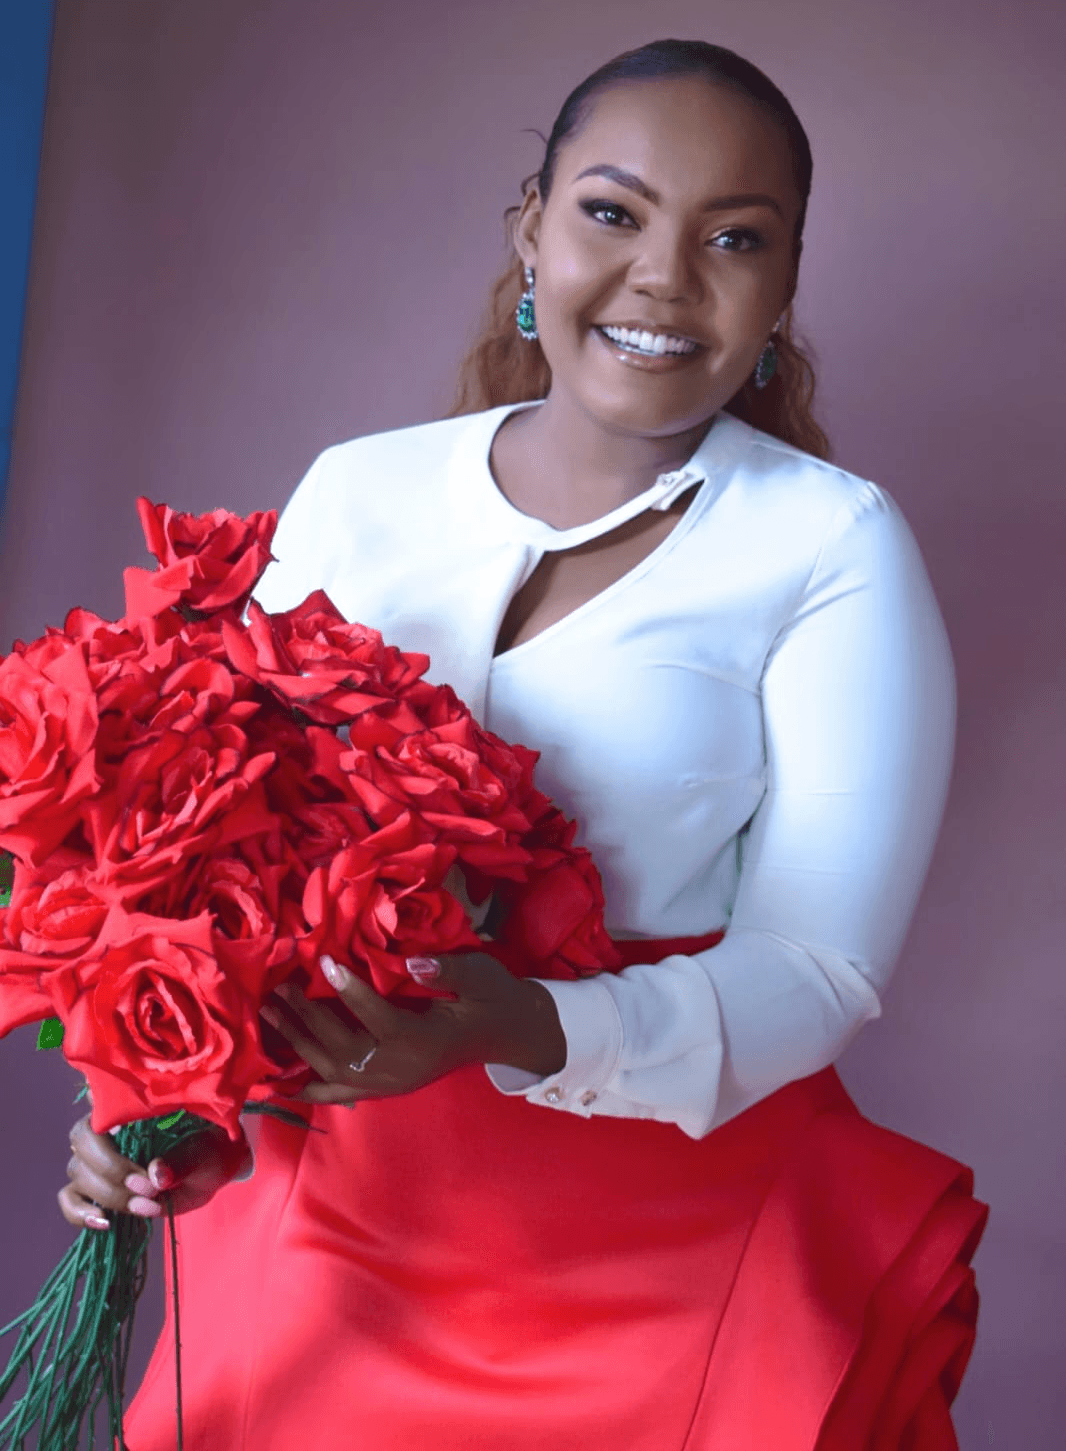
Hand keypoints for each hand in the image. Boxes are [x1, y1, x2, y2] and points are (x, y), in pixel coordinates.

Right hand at [58, 1113, 252, 1231]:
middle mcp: (108, 1130)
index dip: (102, 1115)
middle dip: (112, 1169)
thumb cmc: (207, 1150)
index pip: (99, 1100)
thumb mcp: (204, 1153)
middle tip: (148, 1188)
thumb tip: (157, 1174)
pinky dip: (80, 1213)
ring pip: (78, 1172)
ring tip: (146, 1206)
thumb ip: (182, 1161)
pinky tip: (106, 1221)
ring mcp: (98, 1161)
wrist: (209, 1172)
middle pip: (83, 1142)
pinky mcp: (97, 1189)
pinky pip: (70, 1200)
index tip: (123, 1131)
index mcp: (131, 1108)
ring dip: (108, 1194)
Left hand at [260, 952, 566, 1104]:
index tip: (323, 961)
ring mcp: (393, 1083)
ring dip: (299, 1045)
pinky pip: (341, 1093)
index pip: (379, 1019)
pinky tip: (280, 1076)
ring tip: (271, 1015)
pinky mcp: (388, 1087)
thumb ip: (449, 969)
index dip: (350, 991)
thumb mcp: (482, 975)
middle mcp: (404, 1069)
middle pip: (345, 1049)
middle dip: (308, 1019)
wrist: (507, 1033)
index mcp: (426, 1040)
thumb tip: (413, 962)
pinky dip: (309, 1085)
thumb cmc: (493, 998)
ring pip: (336, 1071)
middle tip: (277, 990)